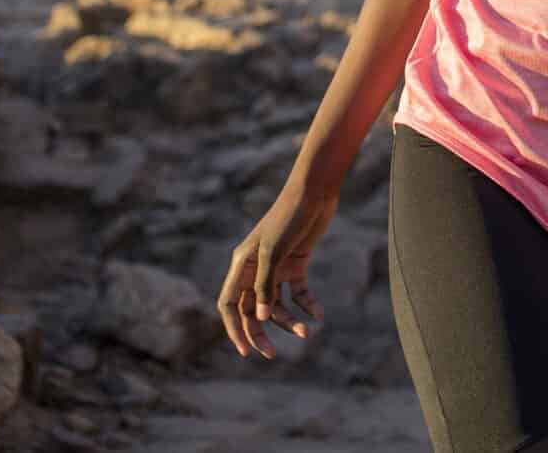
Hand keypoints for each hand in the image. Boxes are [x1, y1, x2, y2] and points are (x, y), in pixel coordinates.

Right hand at [217, 183, 335, 359]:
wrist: (315, 192)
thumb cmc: (289, 217)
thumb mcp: (274, 252)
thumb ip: (266, 286)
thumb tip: (263, 318)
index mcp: (241, 265)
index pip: (230, 305)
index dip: (234, 329)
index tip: (245, 351)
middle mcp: (255, 269)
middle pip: (253, 310)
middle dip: (261, 332)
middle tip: (273, 354)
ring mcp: (276, 267)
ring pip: (276, 304)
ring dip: (288, 320)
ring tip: (306, 332)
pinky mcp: (296, 264)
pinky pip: (298, 292)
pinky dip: (306, 305)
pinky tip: (318, 314)